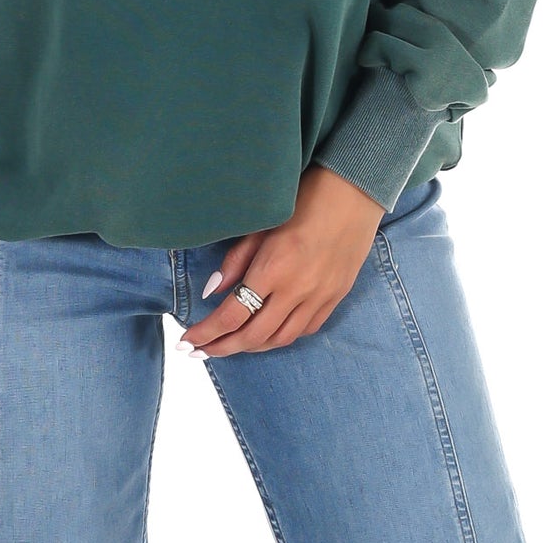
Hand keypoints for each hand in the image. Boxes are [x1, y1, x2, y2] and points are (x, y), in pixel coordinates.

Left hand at [176, 164, 385, 358]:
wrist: (354, 192)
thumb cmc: (303, 199)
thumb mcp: (262, 224)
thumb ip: (236, 261)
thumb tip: (213, 292)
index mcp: (273, 268)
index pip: (231, 315)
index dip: (206, 333)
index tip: (188, 340)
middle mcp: (297, 290)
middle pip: (253, 336)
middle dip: (222, 347)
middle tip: (201, 351)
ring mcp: (319, 297)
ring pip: (280, 339)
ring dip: (251, 347)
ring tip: (230, 345)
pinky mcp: (336, 297)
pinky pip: (305, 330)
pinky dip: (282, 337)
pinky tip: (268, 333)